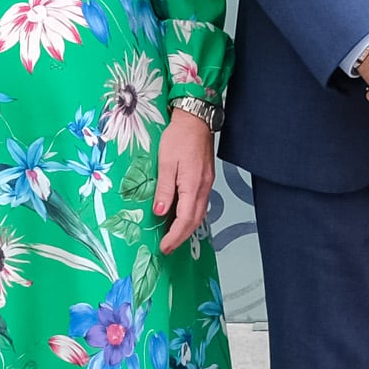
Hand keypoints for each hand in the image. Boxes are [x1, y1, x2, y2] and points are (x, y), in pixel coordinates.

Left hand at [154, 105, 218, 251]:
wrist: (195, 121)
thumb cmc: (179, 137)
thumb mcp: (166, 162)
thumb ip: (164, 189)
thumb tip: (161, 212)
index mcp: (193, 185)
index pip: (185, 219)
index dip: (175, 236)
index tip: (165, 247)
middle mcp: (203, 188)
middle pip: (195, 221)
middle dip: (181, 237)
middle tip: (167, 248)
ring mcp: (207, 184)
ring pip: (199, 214)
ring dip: (187, 228)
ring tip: (173, 237)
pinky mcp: (206, 180)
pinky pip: (200, 204)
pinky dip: (191, 216)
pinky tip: (182, 218)